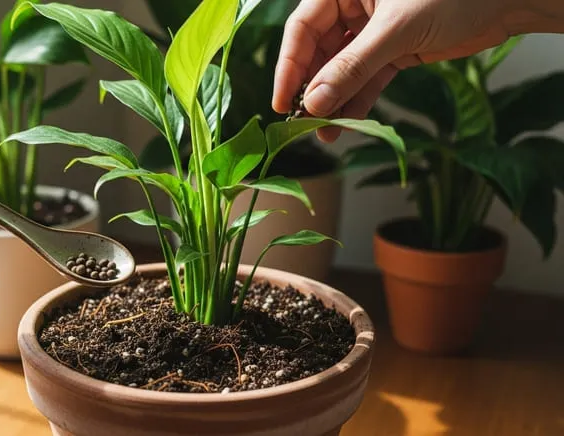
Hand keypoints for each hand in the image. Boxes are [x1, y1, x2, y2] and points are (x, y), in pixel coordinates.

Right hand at [272, 0, 563, 141]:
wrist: (507, 1)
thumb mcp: (395, 31)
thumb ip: (352, 67)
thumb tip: (314, 103)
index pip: (302, 29)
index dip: (288, 66)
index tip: (282, 101)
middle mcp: (354, 7)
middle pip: (318, 52)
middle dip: (311, 89)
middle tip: (304, 122)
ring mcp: (373, 31)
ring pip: (341, 70)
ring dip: (332, 101)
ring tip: (324, 132)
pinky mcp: (393, 51)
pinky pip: (366, 79)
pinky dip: (357, 101)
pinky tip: (346, 123)